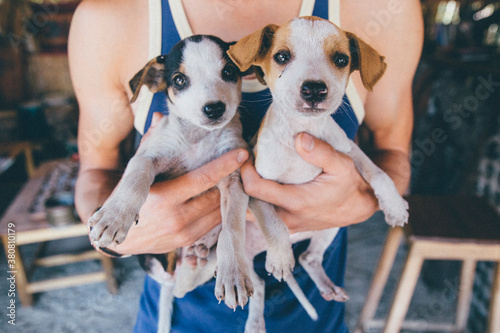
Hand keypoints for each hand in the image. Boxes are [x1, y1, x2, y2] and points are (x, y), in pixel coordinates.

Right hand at [109, 113, 248, 254]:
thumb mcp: (137, 171)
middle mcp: (176, 218)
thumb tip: (160, 117)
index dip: (225, 165)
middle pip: (216, 195)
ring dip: (228, 195)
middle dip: (230, 179)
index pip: (203, 179)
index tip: (242, 153)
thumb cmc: (129, 198)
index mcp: (163, 198)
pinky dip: (220, 209)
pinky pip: (213, 223)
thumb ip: (150, 143)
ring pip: (218, 211)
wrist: (120, 238)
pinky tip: (222, 196)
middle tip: (243, 164)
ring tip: (236, 179)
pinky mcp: (188, 242)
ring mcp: (184, 233)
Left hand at [241, 133, 378, 232]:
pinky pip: (263, 216)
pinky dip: (255, 202)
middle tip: (241, 165)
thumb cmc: (350, 185)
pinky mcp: (287, 225)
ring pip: (252, 214)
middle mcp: (286, 217)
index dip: (244, 170)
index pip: (255, 189)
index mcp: (296, 202)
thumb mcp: (342, 165)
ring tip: (247, 173)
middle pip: (246, 206)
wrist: (359, 208)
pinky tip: (258, 184)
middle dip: (239, 186)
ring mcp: (286, 224)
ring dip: (246, 195)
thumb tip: (299, 138)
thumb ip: (321, 152)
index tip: (246, 155)